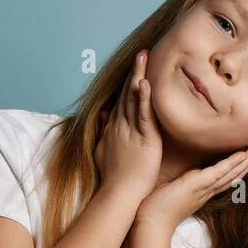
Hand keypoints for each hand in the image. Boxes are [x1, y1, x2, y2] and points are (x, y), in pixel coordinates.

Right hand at [94, 51, 162, 199]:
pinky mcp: (143, 139)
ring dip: (139, 77)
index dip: (128, 82)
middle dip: (134, 72)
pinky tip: (145, 83)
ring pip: (134, 99)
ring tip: (144, 58)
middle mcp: (120, 125)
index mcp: (115, 128)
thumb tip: (102, 115)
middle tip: (142, 53)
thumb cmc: (115, 177)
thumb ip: (104, 131)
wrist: (119, 193)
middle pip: (127, 93)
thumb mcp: (104, 150)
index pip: (122, 100)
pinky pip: (143, 115)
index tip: (135, 67)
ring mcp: (130, 130)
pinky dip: (144, 99)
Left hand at [132, 140, 247, 232]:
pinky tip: (243, 156)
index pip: (224, 176)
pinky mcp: (197, 186)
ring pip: (231, 172)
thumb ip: (180, 184)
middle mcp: (207, 190)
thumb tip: (181, 177)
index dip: (237, 165)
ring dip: (246, 159)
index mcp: (201, 191)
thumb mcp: (171, 192)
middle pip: (233, 174)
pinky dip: (232, 164)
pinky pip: (218, 173)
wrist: (151, 225)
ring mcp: (204, 188)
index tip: (247, 155)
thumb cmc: (156, 210)